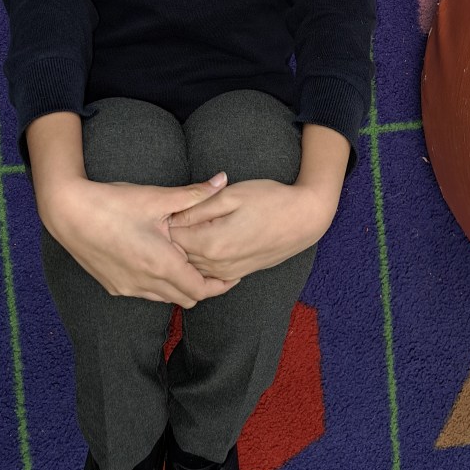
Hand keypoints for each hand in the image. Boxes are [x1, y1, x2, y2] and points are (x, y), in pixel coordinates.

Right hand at [41, 173, 240, 308]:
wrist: (68, 212)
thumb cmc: (113, 203)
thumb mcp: (157, 197)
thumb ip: (194, 194)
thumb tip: (223, 180)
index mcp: (161, 264)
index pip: (201, 291)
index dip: (220, 285)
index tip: (232, 273)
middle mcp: (145, 283)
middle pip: (186, 298)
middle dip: (203, 285)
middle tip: (214, 265)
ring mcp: (127, 287)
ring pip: (165, 297)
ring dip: (179, 285)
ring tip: (188, 261)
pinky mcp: (113, 286)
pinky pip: (145, 292)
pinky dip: (158, 283)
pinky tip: (158, 259)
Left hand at [167, 179, 330, 280]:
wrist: (304, 219)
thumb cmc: (270, 200)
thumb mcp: (232, 195)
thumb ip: (199, 206)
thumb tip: (172, 215)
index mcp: (211, 243)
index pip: (172, 238)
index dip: (165, 221)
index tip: (166, 207)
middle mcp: (217, 264)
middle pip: (179, 255)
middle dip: (171, 238)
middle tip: (171, 215)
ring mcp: (228, 272)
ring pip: (192, 265)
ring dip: (184, 249)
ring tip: (187, 226)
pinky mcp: (238, 273)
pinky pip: (208, 273)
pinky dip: (199, 260)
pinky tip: (202, 242)